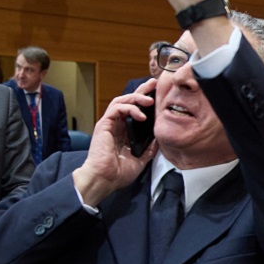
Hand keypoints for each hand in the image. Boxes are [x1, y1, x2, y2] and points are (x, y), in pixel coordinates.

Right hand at [72, 80, 158, 205]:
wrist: (104, 180)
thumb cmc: (118, 173)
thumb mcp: (140, 159)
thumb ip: (149, 148)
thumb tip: (159, 138)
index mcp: (124, 132)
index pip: (135, 110)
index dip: (145, 101)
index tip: (158, 95)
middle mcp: (116, 125)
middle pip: (128, 101)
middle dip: (142, 91)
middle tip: (154, 83)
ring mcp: (109, 124)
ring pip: (122, 100)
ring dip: (136, 97)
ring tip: (150, 100)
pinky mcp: (104, 124)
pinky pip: (116, 108)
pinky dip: (129, 108)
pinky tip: (141, 115)